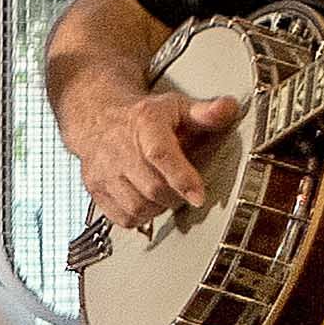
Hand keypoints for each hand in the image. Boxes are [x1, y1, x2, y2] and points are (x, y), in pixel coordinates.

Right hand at [63, 78, 241, 232]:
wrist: (98, 117)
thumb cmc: (143, 116)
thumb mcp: (177, 107)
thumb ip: (205, 112)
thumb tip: (228, 109)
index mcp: (145, 123)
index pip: (160, 154)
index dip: (182, 178)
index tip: (198, 196)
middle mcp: (120, 148)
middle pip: (153, 188)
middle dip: (176, 195)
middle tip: (185, 188)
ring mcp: (104, 171)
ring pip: (138, 207)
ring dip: (158, 207)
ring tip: (165, 192)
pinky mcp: (95, 188)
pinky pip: (122, 217)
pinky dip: (140, 216)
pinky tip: (147, 201)